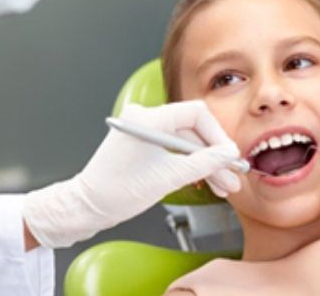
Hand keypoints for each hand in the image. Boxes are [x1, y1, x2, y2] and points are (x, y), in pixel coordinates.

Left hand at [22, 100, 241, 247]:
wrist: (88, 206)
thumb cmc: (116, 191)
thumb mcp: (168, 178)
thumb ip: (203, 163)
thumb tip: (227, 154)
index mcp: (148, 118)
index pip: (196, 113)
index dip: (217, 135)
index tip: (229, 155)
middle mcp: (144, 118)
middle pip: (192, 130)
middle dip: (213, 155)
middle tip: (231, 175)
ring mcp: (143, 130)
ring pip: (184, 142)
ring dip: (204, 163)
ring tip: (223, 185)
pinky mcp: (142, 143)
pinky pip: (172, 148)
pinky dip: (188, 164)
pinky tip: (206, 179)